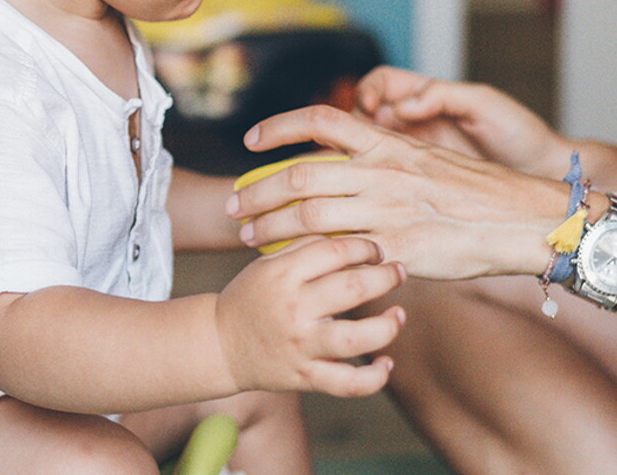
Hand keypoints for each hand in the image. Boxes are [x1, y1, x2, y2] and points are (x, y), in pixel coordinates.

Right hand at [215, 236, 405, 396]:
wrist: (218, 345)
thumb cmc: (250, 297)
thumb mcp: (267, 264)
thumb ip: (305, 247)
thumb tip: (349, 234)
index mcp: (283, 274)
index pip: (335, 251)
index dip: (365, 246)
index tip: (376, 251)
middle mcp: (294, 309)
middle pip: (353, 287)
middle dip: (386, 277)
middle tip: (398, 272)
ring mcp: (300, 346)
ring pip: (357, 338)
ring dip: (388, 325)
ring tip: (399, 314)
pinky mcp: (305, 376)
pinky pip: (348, 384)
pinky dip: (374, 377)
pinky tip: (386, 363)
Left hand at [226, 105, 570, 278]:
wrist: (517, 219)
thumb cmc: (472, 190)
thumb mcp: (425, 158)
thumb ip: (382, 160)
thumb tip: (345, 164)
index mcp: (387, 145)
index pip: (321, 121)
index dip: (278, 127)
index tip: (250, 141)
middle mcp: (381, 173)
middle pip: (299, 175)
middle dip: (258, 191)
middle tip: (235, 205)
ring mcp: (387, 211)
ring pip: (307, 215)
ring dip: (269, 226)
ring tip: (247, 236)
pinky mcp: (395, 248)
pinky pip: (337, 253)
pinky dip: (305, 256)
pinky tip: (288, 263)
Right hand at [355, 66, 571, 178]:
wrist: (538, 173)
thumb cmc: (518, 134)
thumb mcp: (483, 104)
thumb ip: (442, 95)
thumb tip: (403, 105)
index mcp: (426, 97)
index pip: (380, 84)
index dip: (367, 92)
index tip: (370, 107)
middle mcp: (413, 123)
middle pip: (364, 117)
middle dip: (354, 127)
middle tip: (360, 143)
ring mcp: (412, 153)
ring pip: (368, 149)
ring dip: (360, 156)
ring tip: (366, 168)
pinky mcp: (415, 180)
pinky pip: (384, 176)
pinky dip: (373, 179)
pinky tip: (377, 186)